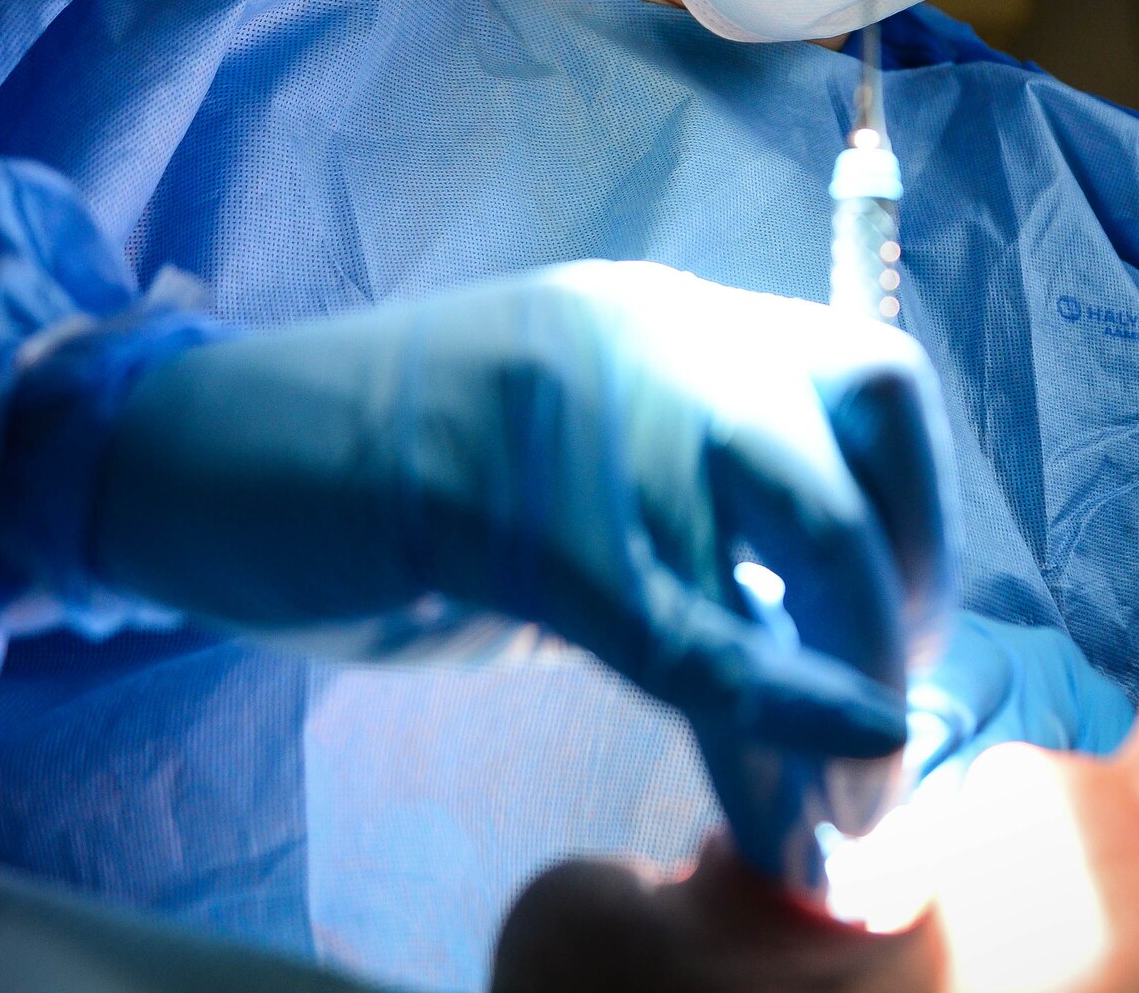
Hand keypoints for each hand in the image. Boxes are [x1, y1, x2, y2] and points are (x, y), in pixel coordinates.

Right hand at [94, 259, 953, 766]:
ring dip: (841, 707)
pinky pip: (689, 632)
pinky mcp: (518, 516)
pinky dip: (767, 720)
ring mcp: (592, 417)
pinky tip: (789, 806)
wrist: (216, 454)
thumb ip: (698, 540)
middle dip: (899, 621)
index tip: (897, 636)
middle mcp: (657, 341)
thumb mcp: (579, 475)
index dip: (921, 523)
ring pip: (796, 545)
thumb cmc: (408, 473)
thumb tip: (839, 678)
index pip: (877, 382)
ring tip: (833, 821)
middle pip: (851, 467)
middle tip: (879, 737)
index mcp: (674, 319)